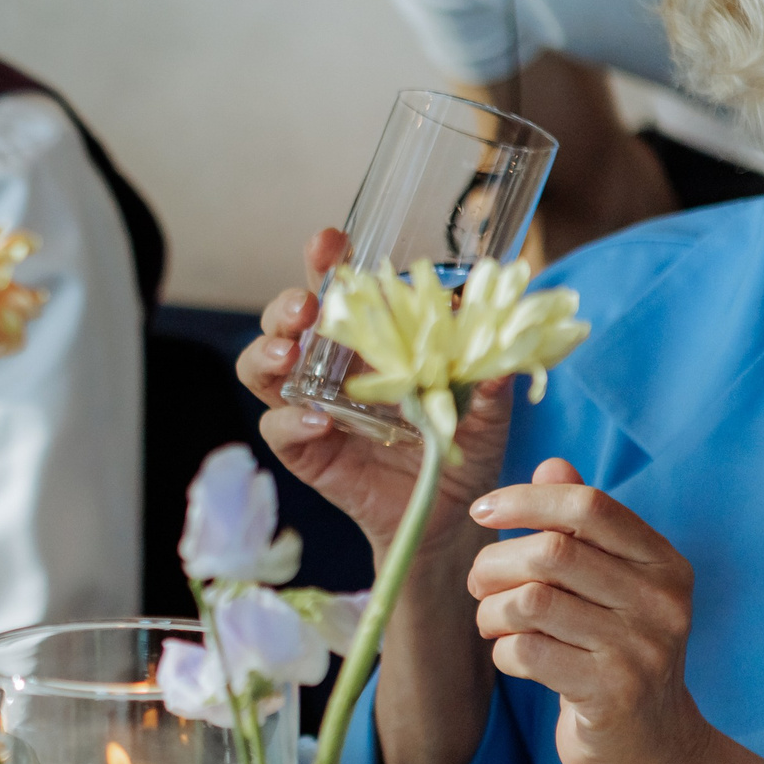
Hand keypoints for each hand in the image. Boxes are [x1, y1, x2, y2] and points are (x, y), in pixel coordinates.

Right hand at [237, 227, 512, 556]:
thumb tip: (502, 361)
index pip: (338, 294)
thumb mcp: (485, 418)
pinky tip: (319, 421)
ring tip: (289, 355)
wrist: (445, 519)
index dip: (326, 264)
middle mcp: (330, 370)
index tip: (331, 243)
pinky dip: (291, 420)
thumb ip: (490, 390)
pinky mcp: (305, 451)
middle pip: (285, 324)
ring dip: (267, 353)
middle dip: (286, 306)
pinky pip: (278, 429)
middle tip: (307, 307)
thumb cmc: (459, 456)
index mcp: (370, 346)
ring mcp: (310, 408)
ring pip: (261, 369)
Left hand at [467, 458, 707, 763]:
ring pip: (529, 602)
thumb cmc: (616, 653)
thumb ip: (583, 527)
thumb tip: (551, 464)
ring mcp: (640, 651)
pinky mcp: (610, 695)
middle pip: (550, 553)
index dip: (525, 501)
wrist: (652, 748)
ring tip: (493, 624)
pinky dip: (502, 651)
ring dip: (490, 612)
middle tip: (478, 585)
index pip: (589, 506)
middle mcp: (662, 602)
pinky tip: (514, 658)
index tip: (482, 512)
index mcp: (664, 563)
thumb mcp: (612, 585)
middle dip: (493, 565)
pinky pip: (525, 651)